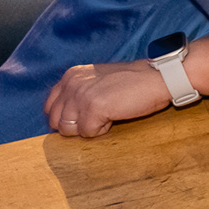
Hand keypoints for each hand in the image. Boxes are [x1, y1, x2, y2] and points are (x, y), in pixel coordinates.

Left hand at [44, 61, 170, 138]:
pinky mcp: (93, 108)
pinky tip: (115, 116)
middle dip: (75, 125)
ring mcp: (80, 96)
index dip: (65, 117)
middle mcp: (71, 83)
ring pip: (69, 130)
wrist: (158, 77)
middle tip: (98, 117)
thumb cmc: (134, 81)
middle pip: (56, 121)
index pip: (50, 106)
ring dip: (89, 128)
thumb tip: (66, 116)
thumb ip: (80, 90)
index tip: (83, 117)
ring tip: (108, 115)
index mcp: (71, 75)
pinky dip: (102, 130)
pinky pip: (88, 133)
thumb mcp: (99, 79)